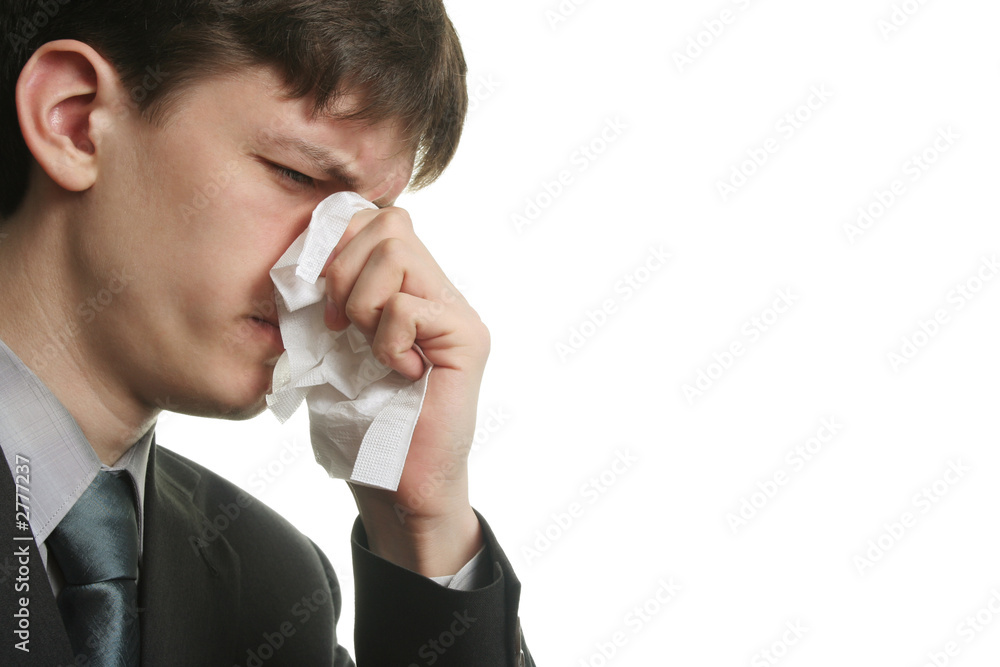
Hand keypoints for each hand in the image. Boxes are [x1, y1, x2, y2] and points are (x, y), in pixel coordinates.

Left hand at [322, 205, 485, 576]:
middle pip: (388, 222)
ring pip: (397, 250)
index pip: (375, 217)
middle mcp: (439, 290)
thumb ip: (330, 295)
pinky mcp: (466, 339)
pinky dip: (385, 340)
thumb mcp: (333, 345)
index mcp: (408, 286)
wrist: (396, 481)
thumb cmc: (363, 420)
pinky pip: (406, 306)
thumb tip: (305, 254)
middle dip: (345, 269)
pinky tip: (399, 371)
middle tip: (341, 324)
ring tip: (370, 344)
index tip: (319, 294)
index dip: (337, 242)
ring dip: (363, 301)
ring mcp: (456, 312)